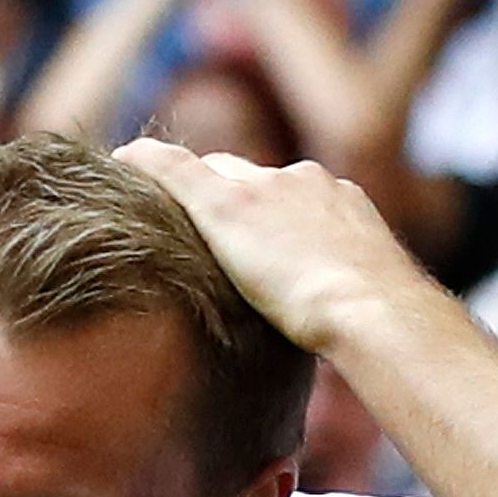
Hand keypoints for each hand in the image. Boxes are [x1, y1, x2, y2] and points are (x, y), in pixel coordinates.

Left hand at [115, 140, 454, 354]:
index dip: (263, 213)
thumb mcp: (364, 302)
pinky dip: (145, 164)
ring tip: (150, 201)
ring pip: (213, 172)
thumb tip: (346, 335)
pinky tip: (120, 162)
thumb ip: (346, 299)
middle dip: (223, 191)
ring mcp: (264, 187)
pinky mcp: (226, 201)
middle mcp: (303, 181)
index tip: (248, 237)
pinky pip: (172, 168)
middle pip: (248, 174)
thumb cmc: (377, 323)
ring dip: (189, 187)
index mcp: (340, 202)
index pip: (287, 194)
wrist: (373, 307)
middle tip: (196, 225)